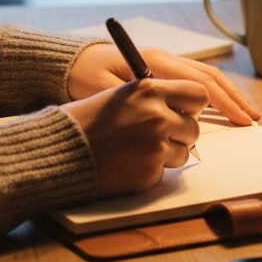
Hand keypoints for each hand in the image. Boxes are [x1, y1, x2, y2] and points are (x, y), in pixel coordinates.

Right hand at [62, 77, 209, 195]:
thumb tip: (184, 107)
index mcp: (150, 90)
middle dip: (181, 131)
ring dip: (168, 151)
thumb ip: (155, 97)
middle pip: (194, 127)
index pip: (199, 93)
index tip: (186, 109)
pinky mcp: (151, 171)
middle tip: (159, 132)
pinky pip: (165, 170)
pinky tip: (130, 161)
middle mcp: (157, 116)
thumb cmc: (89, 119)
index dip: (194, 104)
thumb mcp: (123, 94)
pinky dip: (152, 168)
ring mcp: (156, 146)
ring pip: (184, 151)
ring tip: (139, 146)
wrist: (63, 150)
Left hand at [67, 43, 261, 124]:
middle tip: (253, 120)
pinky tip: (222, 105)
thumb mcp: (103, 91)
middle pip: (209, 77)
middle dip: (233, 99)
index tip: (240, 119)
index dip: (223, 102)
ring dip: (228, 95)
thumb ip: (134, 101)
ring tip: (247, 114)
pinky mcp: (161, 72)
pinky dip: (213, 93)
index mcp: (154, 62)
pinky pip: (194, 80)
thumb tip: (165, 118)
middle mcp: (164, 59)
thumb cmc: (83, 77)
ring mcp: (164, 63)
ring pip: (205, 76)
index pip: (198, 82)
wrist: (70, 62)